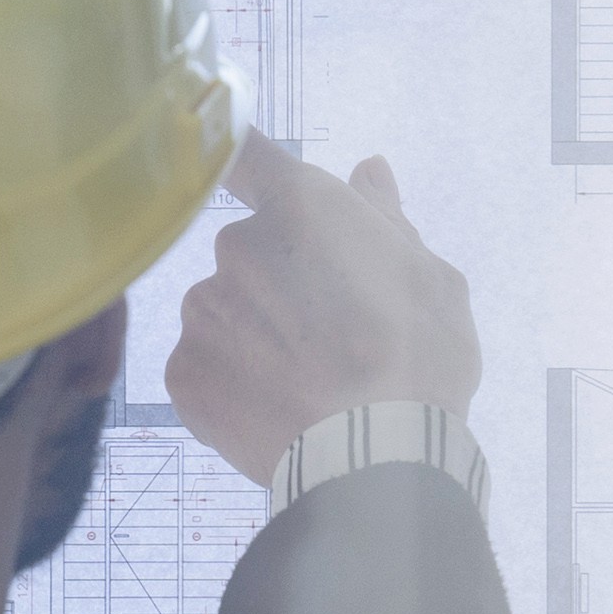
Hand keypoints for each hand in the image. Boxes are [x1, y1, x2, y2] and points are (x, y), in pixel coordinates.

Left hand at [161, 137, 481, 483]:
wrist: (374, 459)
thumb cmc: (417, 361)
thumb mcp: (429, 279)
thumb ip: (387, 221)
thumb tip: (369, 172)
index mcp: (300, 207)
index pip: (249, 154)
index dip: (246, 165)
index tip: (246, 176)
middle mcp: (237, 246)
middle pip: (250, 251)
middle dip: (280, 280)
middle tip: (329, 332)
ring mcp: (203, 310)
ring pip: (225, 311)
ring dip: (253, 335)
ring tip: (304, 382)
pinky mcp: (183, 372)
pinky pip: (205, 367)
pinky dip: (232, 384)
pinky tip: (276, 408)